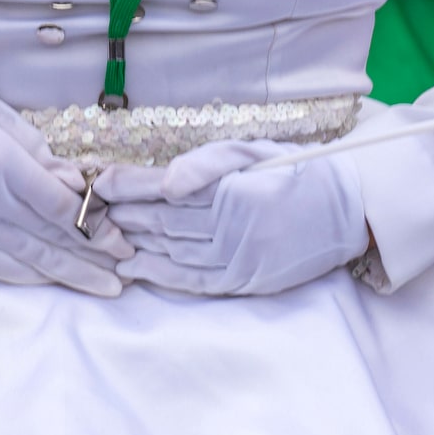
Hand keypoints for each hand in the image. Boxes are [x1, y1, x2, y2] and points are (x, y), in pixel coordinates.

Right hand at [0, 70, 119, 295]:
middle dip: (94, 260)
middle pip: (52, 241)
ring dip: (70, 276)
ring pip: (29, 260)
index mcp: (0, 162)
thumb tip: (70, 177)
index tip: (120, 237)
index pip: (60, 208)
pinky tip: (53, 281)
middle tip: (126, 274)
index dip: (95, 227)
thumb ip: (32, 145)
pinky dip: (29, 275)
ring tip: (103, 288)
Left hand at [95, 140, 371, 297]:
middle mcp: (232, 226)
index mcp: (230, 189)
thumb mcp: (251, 153)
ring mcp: (239, 257)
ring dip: (133, 243)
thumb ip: (206, 164)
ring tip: (102, 236)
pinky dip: (160, 275)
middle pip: (160, 221)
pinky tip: (134, 269)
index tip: (96, 181)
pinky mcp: (245, 280)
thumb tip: (166, 184)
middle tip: (87, 209)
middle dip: (121, 214)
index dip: (126, 186)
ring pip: (171, 251)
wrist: (345, 210)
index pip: (163, 188)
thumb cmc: (293, 172)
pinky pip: (194, 281)